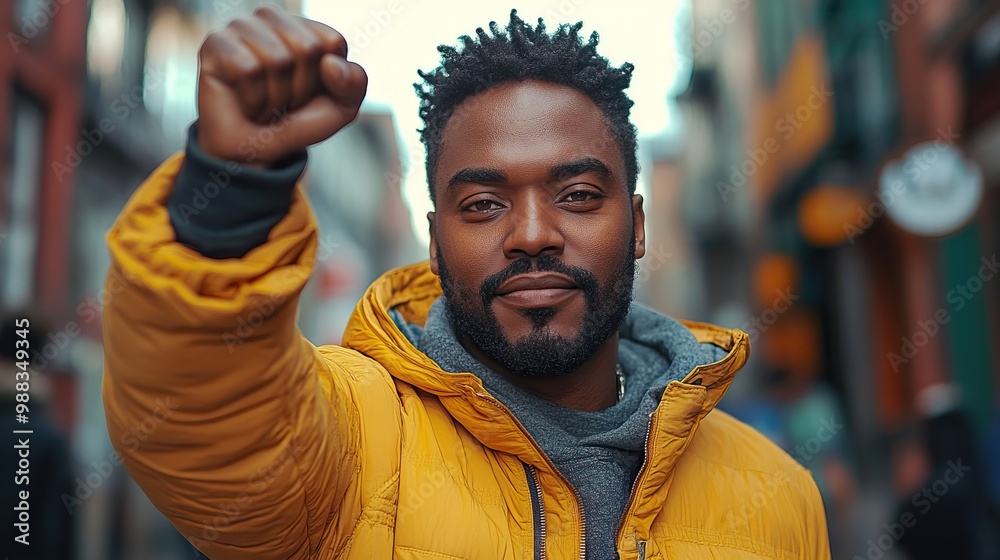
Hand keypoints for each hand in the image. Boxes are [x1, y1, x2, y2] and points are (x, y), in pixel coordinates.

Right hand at [195, 5, 367, 166]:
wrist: (254, 152)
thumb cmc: (295, 123)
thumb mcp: (340, 108)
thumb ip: (354, 84)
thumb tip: (331, 64)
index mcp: (305, 27)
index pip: (332, 42)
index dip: (328, 79)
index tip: (310, 92)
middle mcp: (272, 19)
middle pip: (307, 48)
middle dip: (300, 89)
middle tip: (283, 100)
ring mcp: (242, 27)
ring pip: (277, 59)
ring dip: (275, 97)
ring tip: (264, 101)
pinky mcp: (215, 44)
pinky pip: (249, 69)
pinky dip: (253, 98)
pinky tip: (244, 101)